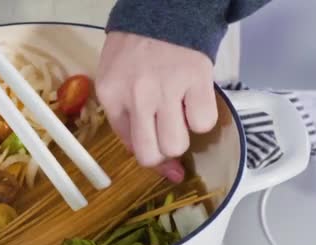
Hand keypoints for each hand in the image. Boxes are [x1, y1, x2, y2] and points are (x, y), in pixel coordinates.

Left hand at [96, 32, 217, 182]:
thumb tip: (155, 159)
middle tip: (167, 136)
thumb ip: (125, 117)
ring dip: (182, 137)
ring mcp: (167, 88)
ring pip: (176, 144)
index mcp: (111, 95)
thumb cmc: (136, 50)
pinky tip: (194, 102)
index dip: (146, 154)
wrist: (163, 12)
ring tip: (180, 116)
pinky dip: (202, 119)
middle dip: (162, 153)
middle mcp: (136, 95)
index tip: (159, 158)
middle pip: (151, 153)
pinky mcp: (196, 80)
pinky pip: (203, 123)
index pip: (128, 144)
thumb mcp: (115, 81)